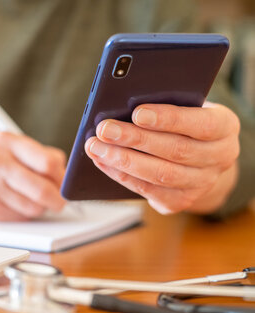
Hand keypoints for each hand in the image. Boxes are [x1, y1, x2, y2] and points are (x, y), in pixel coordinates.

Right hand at [0, 130, 65, 220]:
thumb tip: (63, 172)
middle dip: (57, 199)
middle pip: (43, 189)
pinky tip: (12, 204)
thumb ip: (32, 153)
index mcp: (4, 140)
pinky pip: (19, 217)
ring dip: (38, 208)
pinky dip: (22, 215)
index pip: (48, 162)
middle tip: (58, 201)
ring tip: (29, 199)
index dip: (61, 177)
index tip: (64, 182)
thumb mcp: (1, 144)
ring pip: (33, 207)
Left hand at [84, 102, 239, 214]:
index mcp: (225, 128)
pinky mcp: (179, 202)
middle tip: (104, 129)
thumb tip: (123, 102)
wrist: (200, 157)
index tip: (138, 112)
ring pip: (159, 174)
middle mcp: (219, 158)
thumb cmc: (184, 121)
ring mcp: (201, 184)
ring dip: (122, 160)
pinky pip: (146, 190)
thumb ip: (166, 102)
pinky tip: (101, 161)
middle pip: (174, 151)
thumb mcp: (186, 105)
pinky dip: (120, 174)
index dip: (169, 119)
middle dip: (134, 139)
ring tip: (95, 146)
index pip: (201, 124)